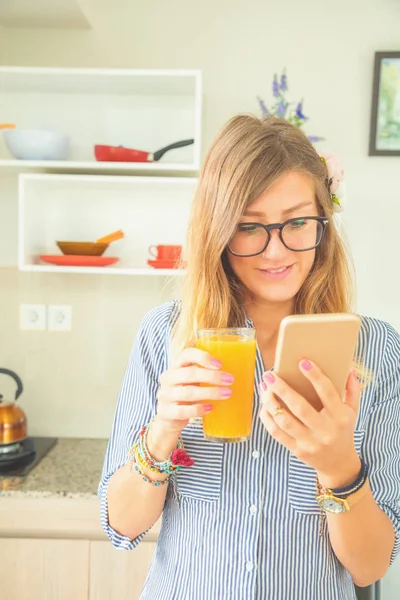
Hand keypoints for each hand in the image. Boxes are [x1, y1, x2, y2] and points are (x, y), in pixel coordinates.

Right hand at [155, 347, 233, 433]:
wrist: (170, 417)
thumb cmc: (188, 393)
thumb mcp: (194, 380)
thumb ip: (207, 373)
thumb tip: (240, 369)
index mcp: (176, 365)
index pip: (186, 354)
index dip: (203, 357)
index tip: (220, 364)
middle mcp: (168, 378)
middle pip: (189, 373)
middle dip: (212, 376)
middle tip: (230, 380)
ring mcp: (165, 395)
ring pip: (187, 392)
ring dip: (210, 393)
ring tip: (227, 394)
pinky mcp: (166, 412)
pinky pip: (182, 410)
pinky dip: (198, 409)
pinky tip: (210, 408)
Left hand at [259, 360, 361, 487]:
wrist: (339, 464)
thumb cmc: (343, 430)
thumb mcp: (353, 411)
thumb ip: (352, 390)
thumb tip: (348, 368)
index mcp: (340, 417)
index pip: (328, 393)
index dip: (315, 376)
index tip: (303, 362)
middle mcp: (325, 430)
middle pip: (300, 407)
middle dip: (282, 389)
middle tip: (269, 374)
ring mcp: (310, 442)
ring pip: (284, 420)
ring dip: (270, 402)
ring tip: (264, 387)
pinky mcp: (297, 450)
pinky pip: (277, 433)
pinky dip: (267, 418)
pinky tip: (264, 405)